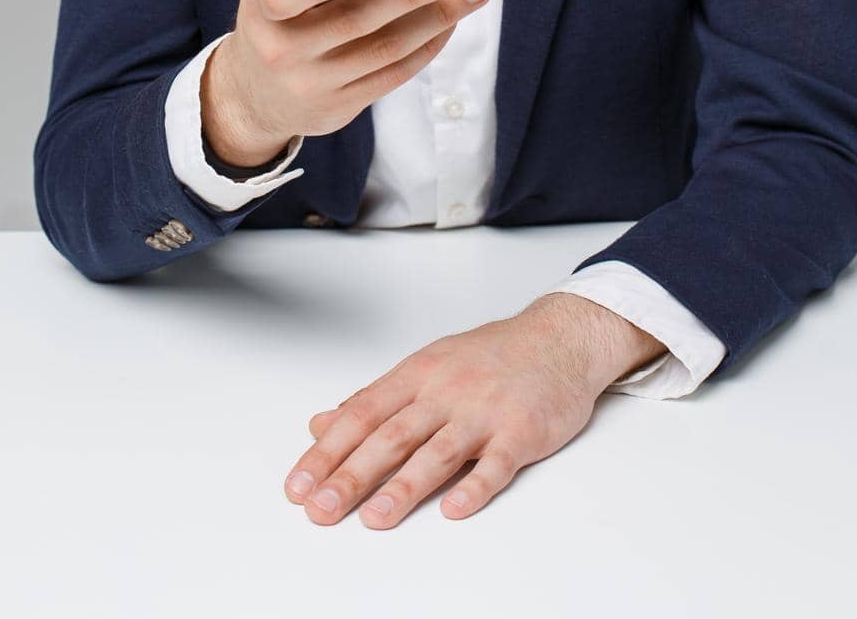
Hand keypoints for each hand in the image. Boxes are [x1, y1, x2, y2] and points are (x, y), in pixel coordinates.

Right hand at [211, 0, 491, 152]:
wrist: (255, 94)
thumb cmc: (279, 17)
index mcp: (263, 9)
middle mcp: (283, 52)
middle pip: (355, 21)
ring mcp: (313, 86)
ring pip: (385, 50)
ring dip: (436, 18)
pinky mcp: (340, 108)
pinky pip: (394, 74)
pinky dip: (428, 43)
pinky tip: (451, 18)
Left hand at [283, 298, 609, 529]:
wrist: (557, 339)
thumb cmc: (489, 357)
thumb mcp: (425, 367)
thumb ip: (375, 399)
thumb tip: (321, 425)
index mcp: (417, 375)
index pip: (361, 415)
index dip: (327, 452)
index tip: (299, 485)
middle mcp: (445, 391)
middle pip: (392, 435)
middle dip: (352, 474)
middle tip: (321, 508)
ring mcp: (484, 411)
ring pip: (438, 451)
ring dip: (404, 487)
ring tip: (374, 518)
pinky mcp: (521, 431)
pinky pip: (497, 463)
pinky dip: (476, 486)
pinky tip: (455, 509)